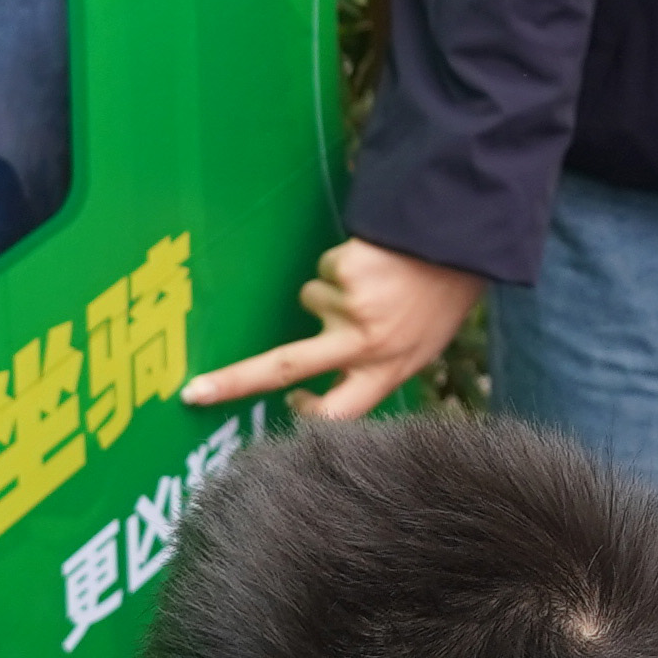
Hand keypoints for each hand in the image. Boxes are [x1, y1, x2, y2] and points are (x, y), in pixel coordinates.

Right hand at [185, 233, 477, 419]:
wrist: (464, 242)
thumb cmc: (441, 297)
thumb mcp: (421, 346)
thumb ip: (375, 367)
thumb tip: (314, 385)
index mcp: (387, 371)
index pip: (336, 415)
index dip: (307, 415)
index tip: (290, 403)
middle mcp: (364, 346)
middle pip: (286, 369)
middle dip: (235, 382)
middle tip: (194, 393)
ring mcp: (350, 308)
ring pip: (310, 301)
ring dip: (331, 291)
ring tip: (375, 280)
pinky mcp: (343, 271)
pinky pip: (322, 270)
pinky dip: (340, 265)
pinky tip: (373, 262)